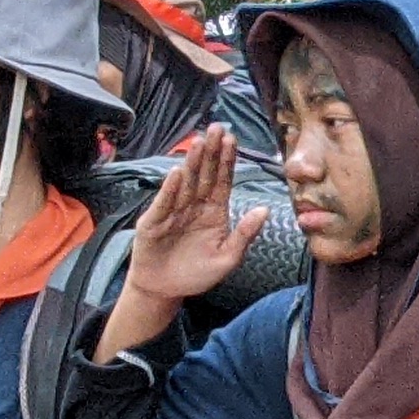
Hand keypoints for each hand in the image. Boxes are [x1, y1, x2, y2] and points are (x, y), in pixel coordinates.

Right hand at [126, 128, 268, 305]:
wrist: (165, 290)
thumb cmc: (197, 273)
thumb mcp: (227, 257)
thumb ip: (245, 234)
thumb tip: (265, 210)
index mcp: (213, 211)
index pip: (222, 181)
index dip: (227, 160)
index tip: (232, 139)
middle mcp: (193, 206)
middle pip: (204, 175)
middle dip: (211, 152)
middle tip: (216, 128)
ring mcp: (172, 212)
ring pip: (184, 184)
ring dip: (192, 163)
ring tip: (199, 142)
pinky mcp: (153, 223)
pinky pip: (164, 204)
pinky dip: (170, 190)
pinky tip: (177, 173)